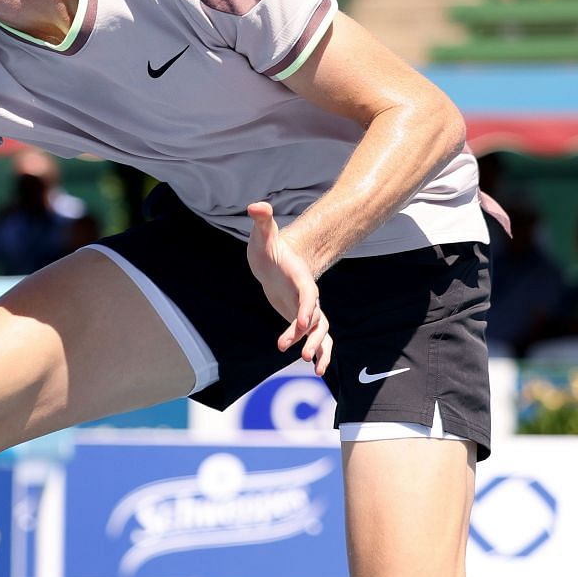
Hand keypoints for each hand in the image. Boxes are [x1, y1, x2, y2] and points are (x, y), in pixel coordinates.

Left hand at [245, 202, 331, 373]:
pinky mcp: (303, 318)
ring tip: (313, 367)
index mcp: (300, 278)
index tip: (301, 323)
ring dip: (319, 348)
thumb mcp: (263, 235)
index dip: (307, 307)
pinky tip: (316, 370)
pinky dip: (319, 352)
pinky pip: (315, 338)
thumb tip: (256, 206)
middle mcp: (308, 295)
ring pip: (321, 331)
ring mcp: (307, 308)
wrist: (277, 258)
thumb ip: (262, 221)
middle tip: (304, 354)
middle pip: (317, 318)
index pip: (308, 293)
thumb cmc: (269, 246)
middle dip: (311, 336)